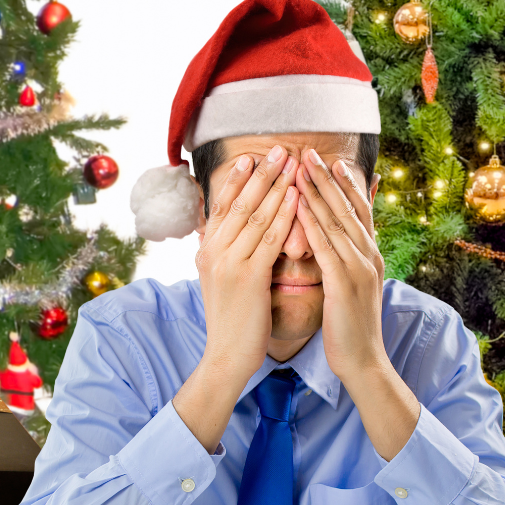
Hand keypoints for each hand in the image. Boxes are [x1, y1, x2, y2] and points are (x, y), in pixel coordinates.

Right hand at [196, 146, 299, 379]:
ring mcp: (229, 263)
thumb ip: (222, 252)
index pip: (222, 205)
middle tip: (280, 149)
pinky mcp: (248, 277)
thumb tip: (221, 230)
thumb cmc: (231, 319)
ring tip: (293, 163)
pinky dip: (284, 215)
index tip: (252, 157)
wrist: (226, 356)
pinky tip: (298, 197)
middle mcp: (213, 251)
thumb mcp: (219, 280)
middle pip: (240, 202)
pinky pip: (269, 239)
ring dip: (277, 185)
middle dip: (262, 173)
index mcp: (206, 250)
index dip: (238, 179)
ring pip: (255, 215)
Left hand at [293, 149, 388, 379]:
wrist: (363, 361)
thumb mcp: (351, 287)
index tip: (329, 161)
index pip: (358, 211)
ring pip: (337, 221)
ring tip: (299, 168)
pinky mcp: (345, 284)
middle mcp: (370, 256)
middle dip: (327, 178)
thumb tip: (338, 245)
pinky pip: (327, 247)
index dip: (344, 184)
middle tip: (309, 152)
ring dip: (318, 192)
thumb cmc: (351, 327)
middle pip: (348, 208)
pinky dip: (313, 223)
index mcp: (371, 256)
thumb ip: (347, 262)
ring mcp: (360, 269)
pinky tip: (299, 206)